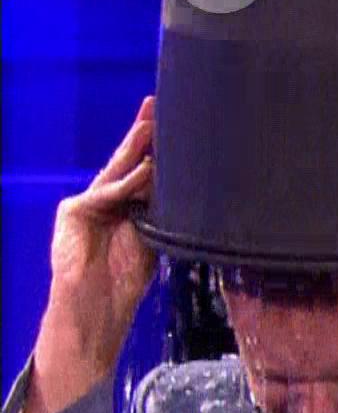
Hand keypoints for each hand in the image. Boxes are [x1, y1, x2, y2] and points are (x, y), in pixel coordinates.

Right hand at [41, 97, 158, 376]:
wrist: (98, 307)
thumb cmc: (127, 278)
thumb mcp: (153, 236)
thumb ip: (162, 210)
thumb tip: (189, 182)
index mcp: (126, 205)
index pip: (144, 170)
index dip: (157, 147)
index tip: (178, 122)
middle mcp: (106, 198)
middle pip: (128, 161)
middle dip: (143, 134)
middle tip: (158, 105)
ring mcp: (87, 203)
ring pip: (117, 171)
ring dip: (136, 148)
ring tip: (154, 126)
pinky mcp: (73, 211)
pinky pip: (106, 193)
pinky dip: (127, 183)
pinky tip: (146, 170)